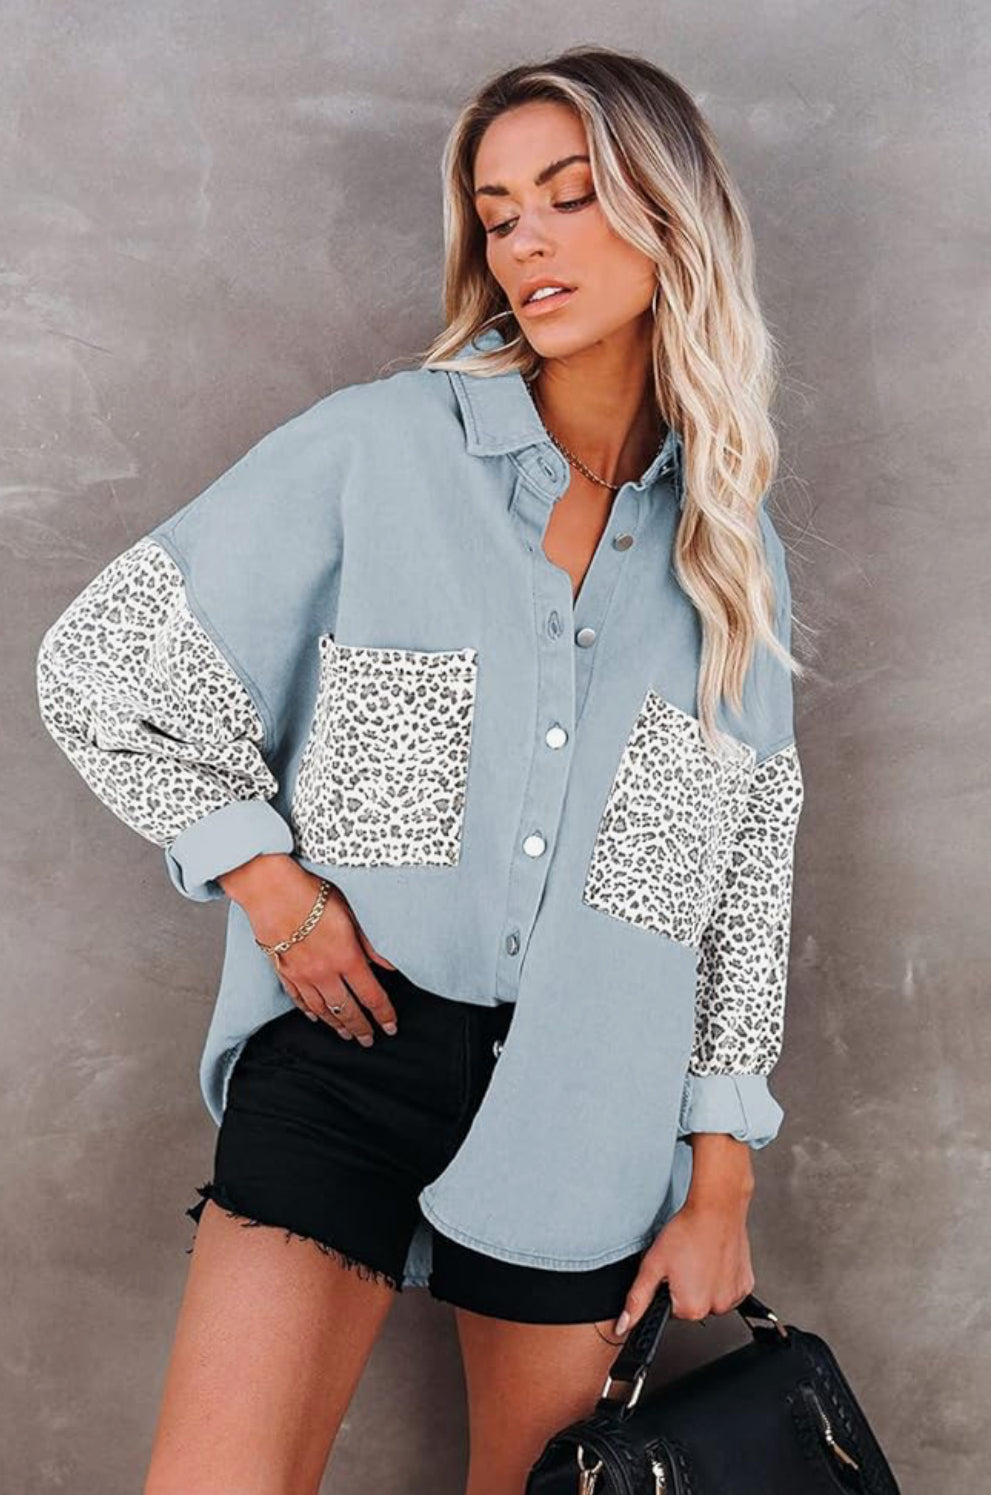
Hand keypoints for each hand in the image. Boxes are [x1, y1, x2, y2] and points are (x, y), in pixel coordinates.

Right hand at [219, 854, 399, 1044]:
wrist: (271, 890)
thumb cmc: (312, 894)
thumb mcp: (352, 912)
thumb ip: (371, 943)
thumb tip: (391, 965)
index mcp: (346, 958)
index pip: (372, 996)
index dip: (384, 1015)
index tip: (390, 1027)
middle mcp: (324, 973)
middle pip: (347, 1010)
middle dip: (361, 1028)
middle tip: (369, 1040)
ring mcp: (301, 976)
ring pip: (322, 1010)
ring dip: (337, 1025)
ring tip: (346, 1034)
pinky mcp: (283, 972)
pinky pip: (298, 999)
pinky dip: (309, 1012)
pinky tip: (315, 1017)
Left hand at [611, 1160, 754, 1337]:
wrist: (717, 1208)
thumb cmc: (687, 1231)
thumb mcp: (653, 1264)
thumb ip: (637, 1299)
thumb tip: (623, 1326)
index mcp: (691, 1308)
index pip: (670, 1310)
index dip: (667, 1287)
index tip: (672, 1269)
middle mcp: (716, 1307)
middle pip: (692, 1305)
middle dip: (686, 1287)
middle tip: (685, 1261)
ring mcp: (734, 1297)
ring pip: (710, 1297)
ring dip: (704, 1283)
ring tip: (700, 1257)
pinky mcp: (746, 1285)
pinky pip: (728, 1288)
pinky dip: (720, 1277)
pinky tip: (714, 1258)